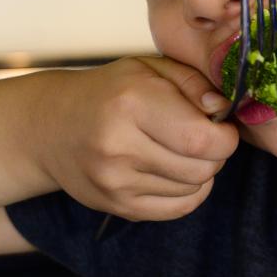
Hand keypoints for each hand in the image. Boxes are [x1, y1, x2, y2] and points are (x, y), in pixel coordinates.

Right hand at [36, 56, 238, 221]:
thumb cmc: (110, 92)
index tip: (220, 126)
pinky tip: (176, 171)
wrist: (50, 126)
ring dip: (201, 171)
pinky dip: (189, 191)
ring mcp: (114, 181)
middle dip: (216, 153)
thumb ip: (195, 83)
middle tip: (202, 136)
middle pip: (203, 168)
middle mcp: (118, 146)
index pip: (203, 139)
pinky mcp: (115, 205)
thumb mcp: (151, 68)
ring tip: (181, 149)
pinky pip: (177, 208)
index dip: (226, 136)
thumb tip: (223, 110)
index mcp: (131, 103)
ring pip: (194, 188)